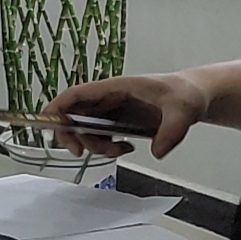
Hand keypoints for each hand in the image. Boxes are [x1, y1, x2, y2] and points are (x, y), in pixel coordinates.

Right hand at [44, 72, 208, 158]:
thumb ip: (172, 131)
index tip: (46, 123)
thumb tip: (157, 152)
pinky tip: (126, 148)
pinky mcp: (117, 121)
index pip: (76, 94)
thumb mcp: (184, 110)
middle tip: (81, 151)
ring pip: (85, 129)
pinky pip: (99, 136)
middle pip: (73, 115)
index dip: (57, 107)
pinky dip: (107, 148)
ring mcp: (111, 110)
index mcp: (115, 87)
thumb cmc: (186, 94)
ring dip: (95, 146)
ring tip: (121, 150)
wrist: (194, 96)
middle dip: (72, 135)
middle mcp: (107, 99)